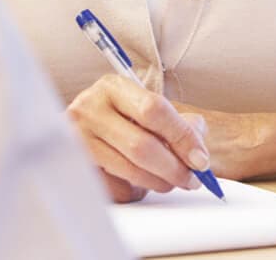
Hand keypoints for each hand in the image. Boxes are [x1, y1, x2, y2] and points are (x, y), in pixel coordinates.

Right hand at [66, 74, 213, 202]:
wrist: (81, 127)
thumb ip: (178, 123)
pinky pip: (114, 185)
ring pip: (129, 169)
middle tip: (191, 179)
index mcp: (113, 87)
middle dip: (173, 167)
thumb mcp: (146, 108)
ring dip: (158, 181)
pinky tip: (142, 182)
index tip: (200, 160)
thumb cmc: (121, 118)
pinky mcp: (75, 165)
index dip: (182, 137)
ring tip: (170, 181)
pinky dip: (136, 189)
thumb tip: (198, 153)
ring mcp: (77, 137)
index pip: (154, 110)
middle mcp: (90, 108)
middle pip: (141, 145)